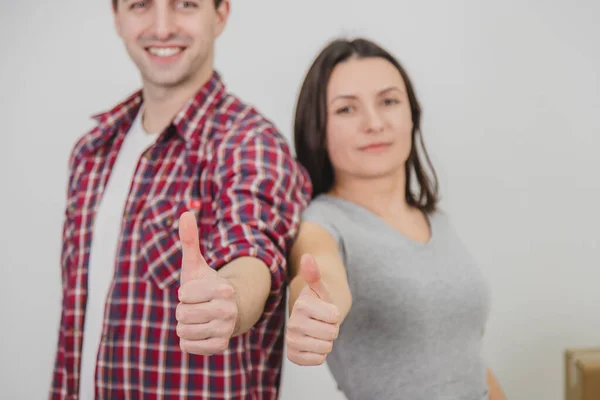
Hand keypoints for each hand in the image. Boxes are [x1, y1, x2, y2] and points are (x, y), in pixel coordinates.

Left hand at [175, 211, 237, 355]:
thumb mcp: (197, 264)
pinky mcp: (220, 346)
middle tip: (197, 306)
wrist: (230, 310)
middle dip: (183, 310)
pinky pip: (188, 346)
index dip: (184, 293)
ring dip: (185, 325)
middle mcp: (228, 310)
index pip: (183, 295)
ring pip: (183, 331)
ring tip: (199, 318)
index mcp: (223, 288)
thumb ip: (190, 240)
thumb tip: (185, 212)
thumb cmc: (207, 286)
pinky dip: (189, 341)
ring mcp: (225, 329)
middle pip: (181, 315)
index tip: (196, 292)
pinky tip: (200, 331)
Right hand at [286, 254, 340, 365]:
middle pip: (332, 333)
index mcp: (301, 305)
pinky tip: (313, 343)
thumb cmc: (318, 302)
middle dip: (332, 328)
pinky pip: (319, 360)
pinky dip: (320, 353)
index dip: (334, 313)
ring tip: (317, 331)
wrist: (310, 319)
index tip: (325, 310)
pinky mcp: (293, 355)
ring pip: (326, 347)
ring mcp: (291, 340)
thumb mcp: (320, 288)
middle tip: (322, 322)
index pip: (335, 316)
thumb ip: (315, 275)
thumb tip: (307, 257)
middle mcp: (293, 323)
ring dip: (326, 341)